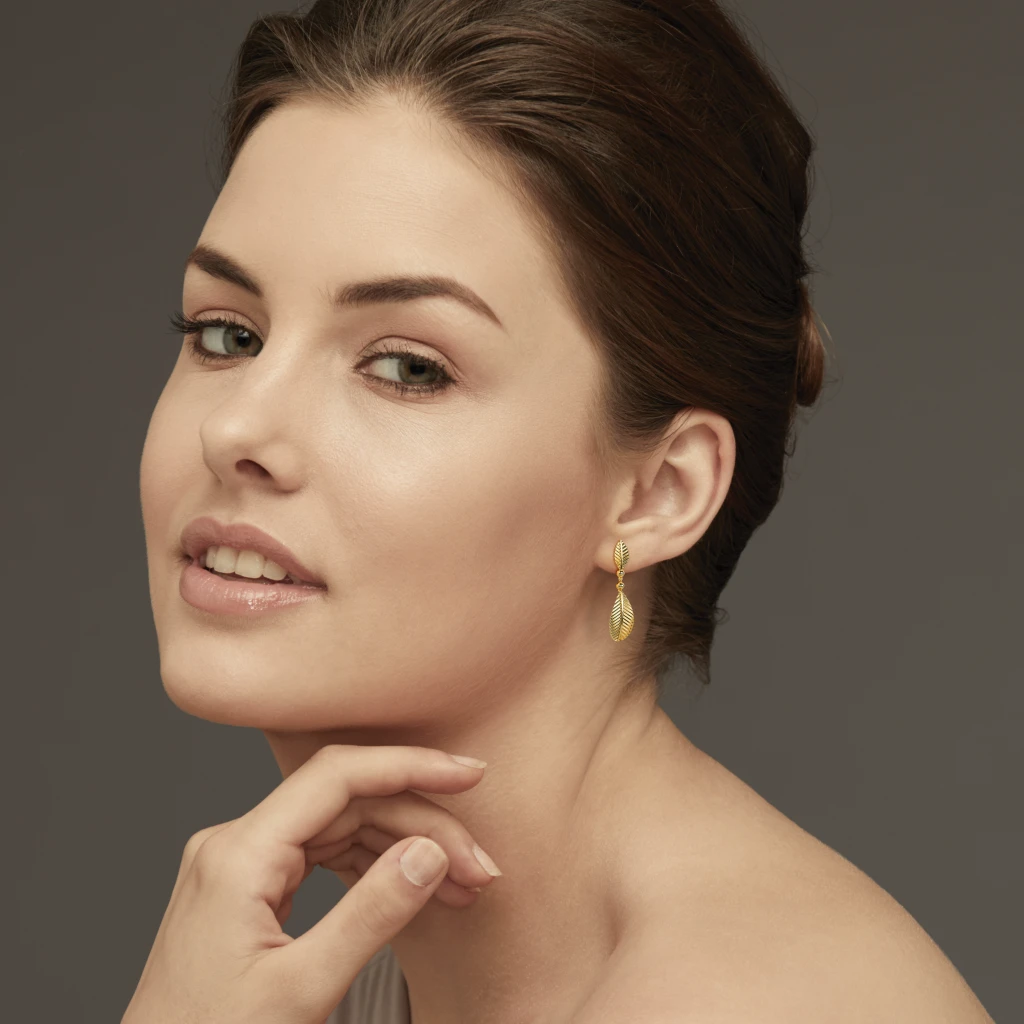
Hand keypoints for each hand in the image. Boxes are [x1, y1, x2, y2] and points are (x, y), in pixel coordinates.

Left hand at [122, 744, 498, 1023]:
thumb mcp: (301, 989)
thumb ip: (371, 915)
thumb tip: (431, 852)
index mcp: (238, 854)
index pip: (337, 776)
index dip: (410, 767)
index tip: (468, 777)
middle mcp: (236, 843)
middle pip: (349, 804)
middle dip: (421, 828)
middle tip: (479, 868)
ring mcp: (242, 864)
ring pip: (343, 828)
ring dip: (406, 850)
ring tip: (463, 884)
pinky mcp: (252, 887)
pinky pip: (326, 856)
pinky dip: (375, 870)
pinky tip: (417, 889)